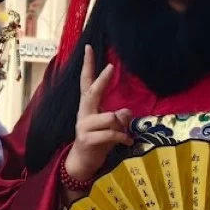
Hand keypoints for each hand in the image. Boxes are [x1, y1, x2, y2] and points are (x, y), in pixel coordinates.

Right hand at [65, 45, 132, 187]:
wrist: (83, 162)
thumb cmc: (98, 141)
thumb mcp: (112, 126)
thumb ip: (119, 116)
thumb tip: (125, 111)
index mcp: (87, 106)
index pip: (86, 82)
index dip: (88, 65)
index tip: (89, 47)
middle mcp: (83, 113)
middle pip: (92, 92)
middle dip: (102, 80)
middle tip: (111, 68)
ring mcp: (83, 126)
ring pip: (110, 117)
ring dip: (122, 126)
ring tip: (123, 134)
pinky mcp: (87, 139)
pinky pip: (112, 133)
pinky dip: (123, 138)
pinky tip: (126, 142)